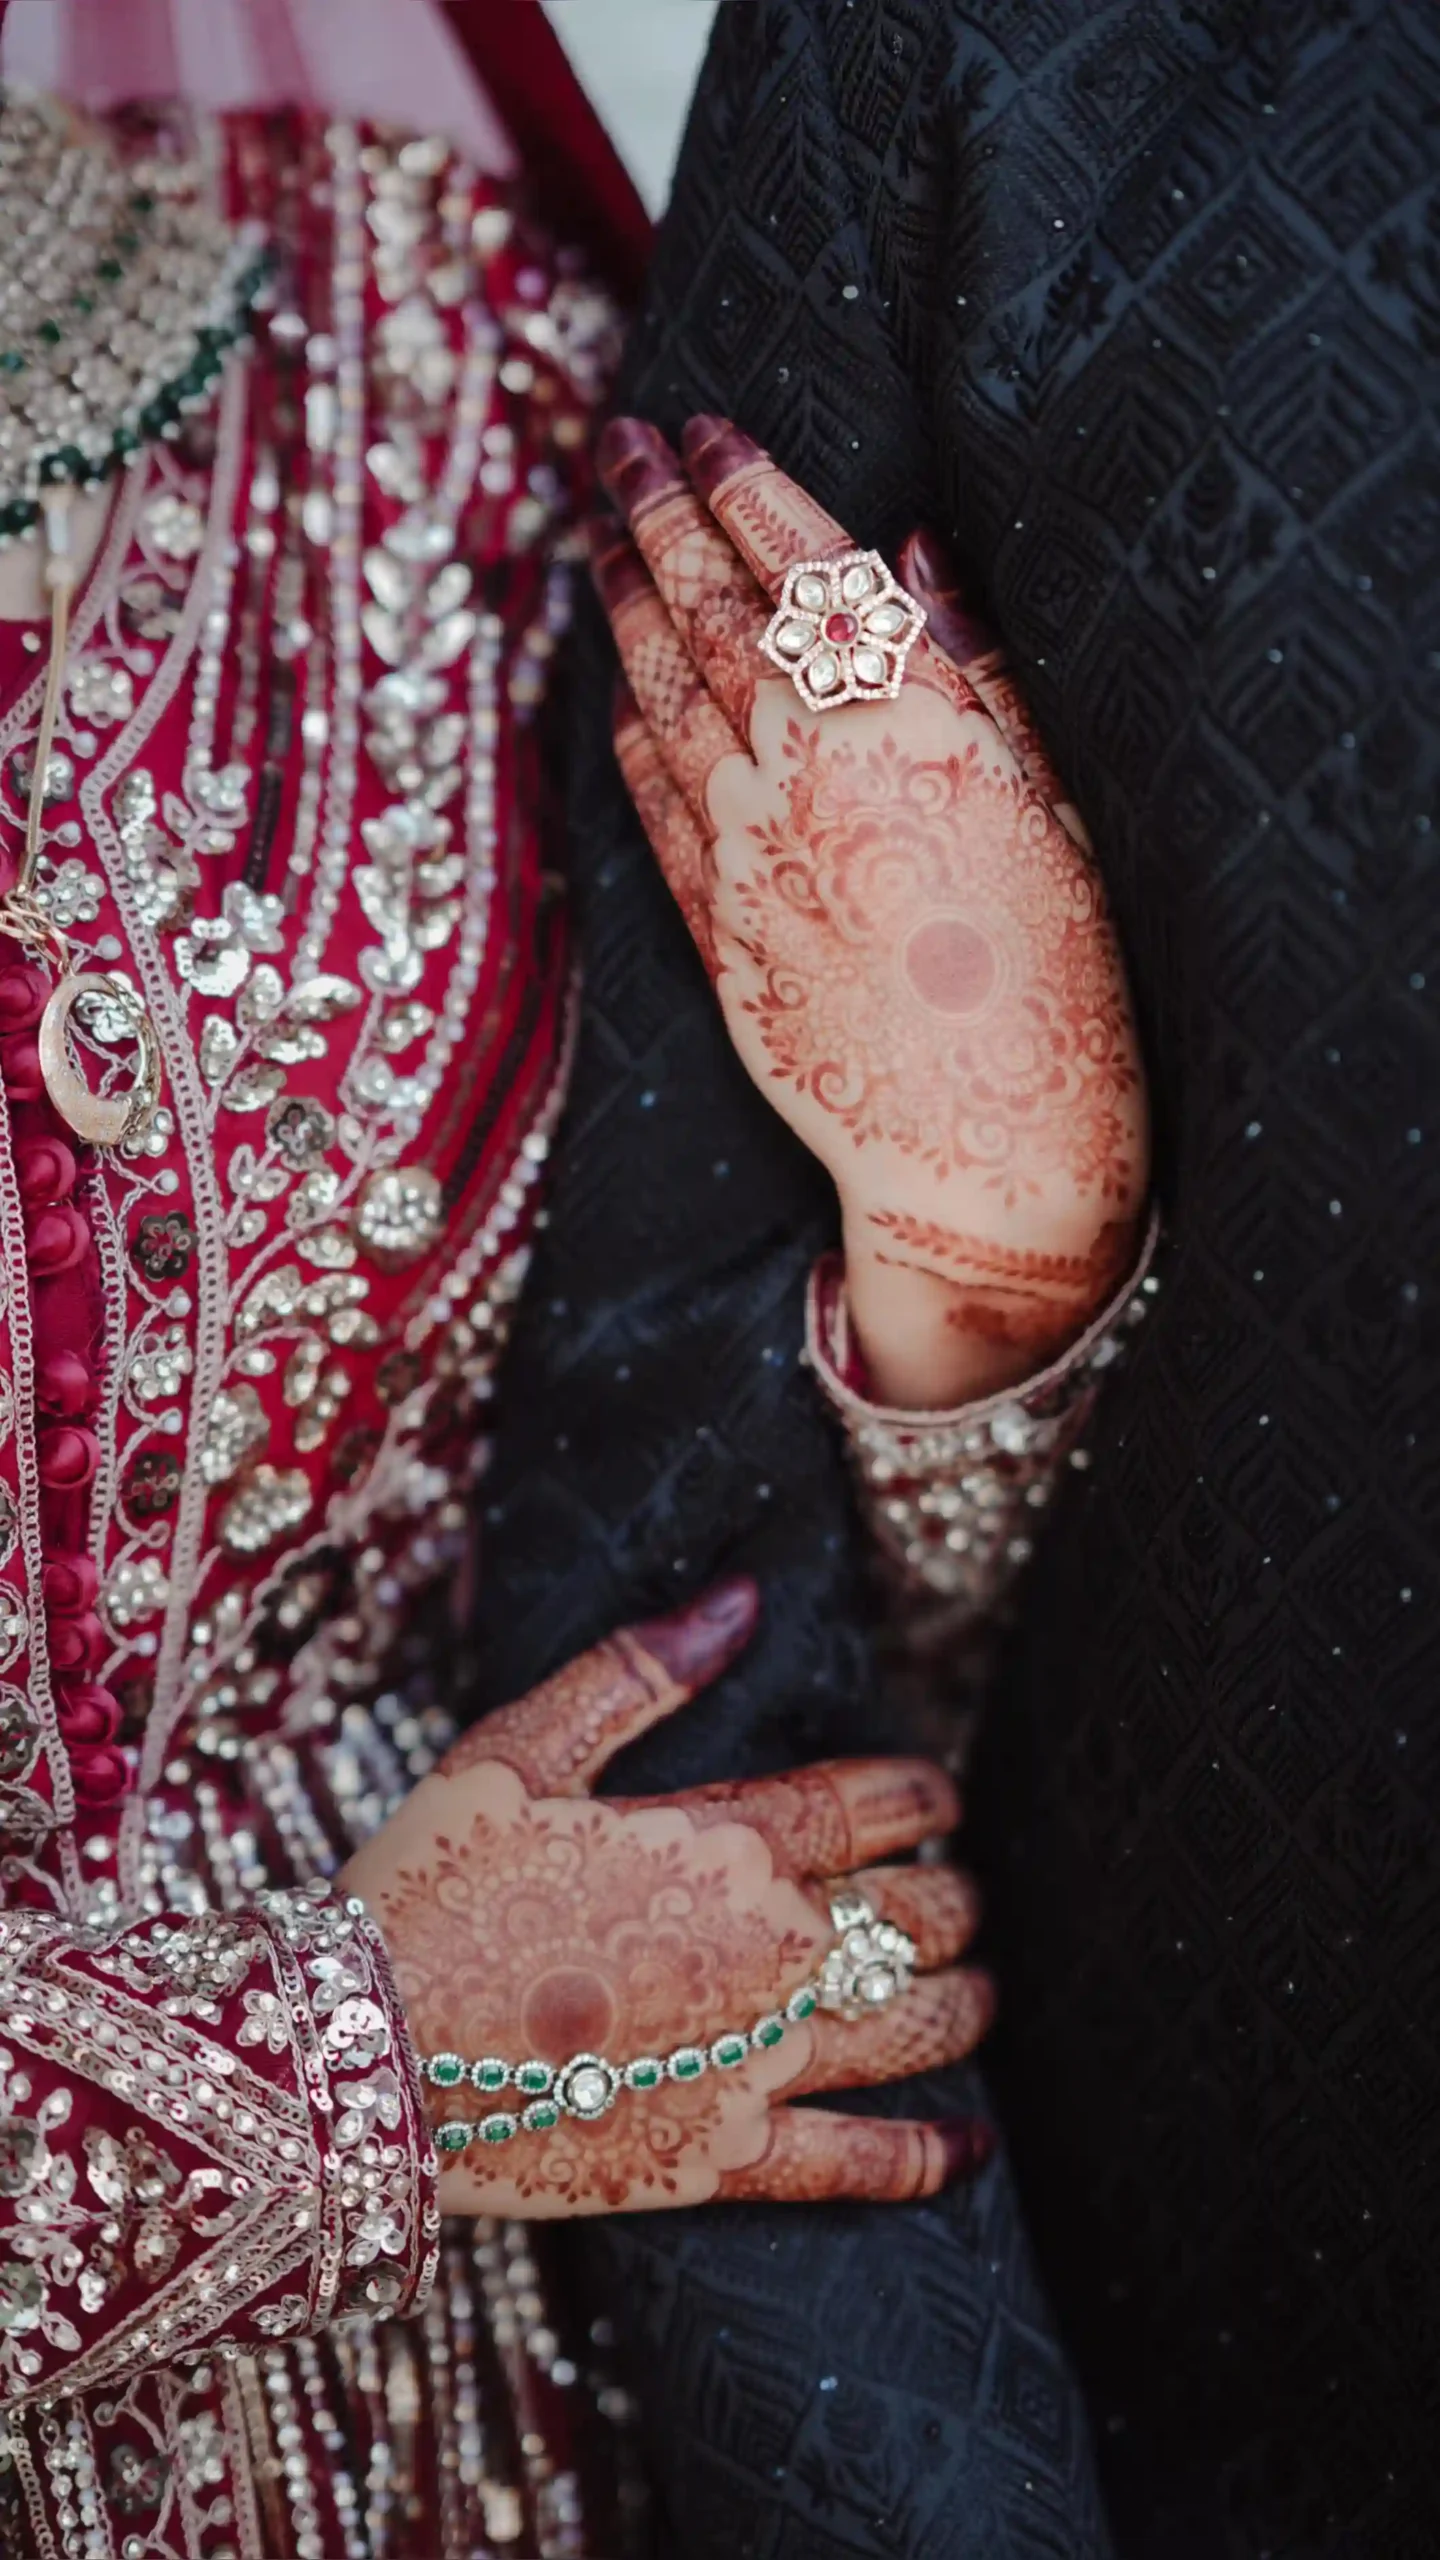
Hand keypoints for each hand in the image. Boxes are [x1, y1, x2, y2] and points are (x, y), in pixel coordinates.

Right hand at [342, 1580, 992, 2217]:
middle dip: (953, 1897)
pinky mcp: (728, 2157)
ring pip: (917, 2028)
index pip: (879, 1804)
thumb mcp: (518, 1748)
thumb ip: (638, 1670)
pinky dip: (931, 2156)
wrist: (362, 2053)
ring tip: (975, 1988)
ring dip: (965, 2001)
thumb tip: (743, 1600)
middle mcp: (771, 1953)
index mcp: (730, 1844)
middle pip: (919, 1915)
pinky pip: (863, 2162)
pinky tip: (973, 2145)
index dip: (925, 1795)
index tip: (937, 1796)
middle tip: (956, 1893)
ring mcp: (758, 2060)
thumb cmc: (430, 1885)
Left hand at [593, 416, 1149, 1406]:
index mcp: (904, 725)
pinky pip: (646, 800)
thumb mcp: (1052, 805)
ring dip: (620, 600)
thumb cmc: (1056, 980)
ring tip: (594, 529)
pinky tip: (610, 680)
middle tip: (615, 440)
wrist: (984, 1150)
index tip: (703, 424)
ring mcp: (744, 850)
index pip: (801, 568)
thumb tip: (906, 551)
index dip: (743, 485)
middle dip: (653, 512)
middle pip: (709, 612)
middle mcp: (807, 772)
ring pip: (660, 694)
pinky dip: (622, 726)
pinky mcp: (711, 926)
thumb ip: (971, 673)